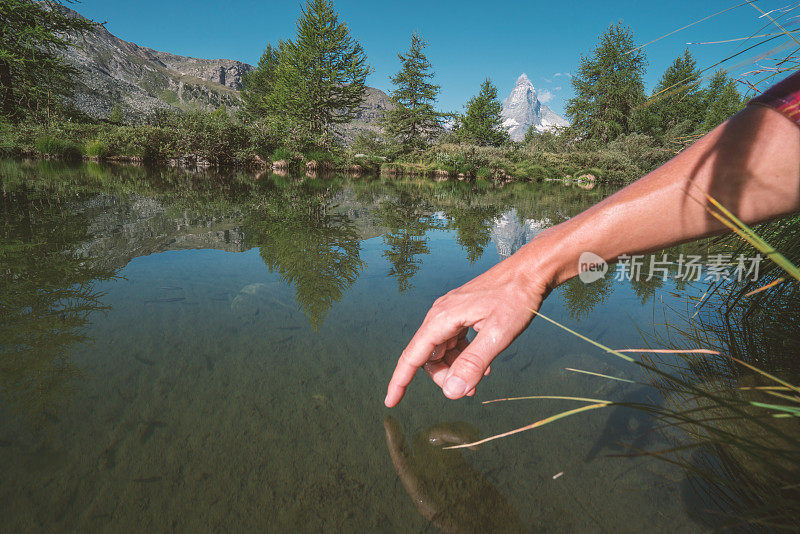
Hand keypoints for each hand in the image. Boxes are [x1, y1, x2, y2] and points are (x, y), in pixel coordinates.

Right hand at [384, 254, 551, 406]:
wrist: (530, 272)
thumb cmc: (516, 299)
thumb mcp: (497, 335)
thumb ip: (472, 363)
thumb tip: (451, 391)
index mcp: (442, 318)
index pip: (412, 356)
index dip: (400, 381)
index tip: (390, 402)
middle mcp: (441, 314)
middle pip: (428, 357)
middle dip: (444, 377)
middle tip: (470, 390)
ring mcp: (451, 313)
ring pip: (442, 350)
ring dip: (456, 368)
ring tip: (481, 378)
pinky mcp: (463, 313)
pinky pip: (454, 341)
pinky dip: (464, 356)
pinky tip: (484, 364)